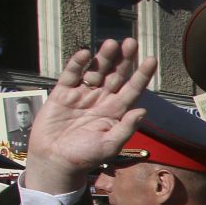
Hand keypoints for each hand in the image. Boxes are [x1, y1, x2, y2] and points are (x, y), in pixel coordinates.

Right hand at [24, 38, 157, 193]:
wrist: (54, 161)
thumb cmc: (84, 157)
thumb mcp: (109, 145)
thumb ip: (126, 128)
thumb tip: (142, 110)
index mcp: (115, 111)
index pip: (132, 89)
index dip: (141, 75)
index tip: (151, 60)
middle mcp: (101, 99)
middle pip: (115, 75)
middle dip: (124, 60)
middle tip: (131, 43)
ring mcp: (82, 95)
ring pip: (95, 71)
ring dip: (104, 57)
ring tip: (112, 43)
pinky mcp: (63, 93)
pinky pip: (71, 74)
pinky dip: (77, 64)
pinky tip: (85, 53)